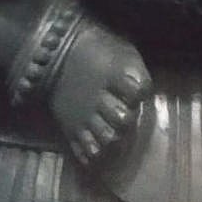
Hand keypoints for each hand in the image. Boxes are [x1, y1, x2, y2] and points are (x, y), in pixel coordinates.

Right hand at [48, 24, 151, 167]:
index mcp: (113, 75)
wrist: (56, 53)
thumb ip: (136, 70)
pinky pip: (86, 148)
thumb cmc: (96, 50)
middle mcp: (99, 98)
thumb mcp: (120, 50)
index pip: (138, 91)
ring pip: (107, 138)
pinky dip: (96, 151)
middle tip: (124, 111)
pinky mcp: (71, 127)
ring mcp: (84, 115)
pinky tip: (99, 144)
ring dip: (115, 135)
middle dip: (129, 117)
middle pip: (123, 119)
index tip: (136, 91)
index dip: (140, 93)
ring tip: (112, 127)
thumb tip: (145, 90)